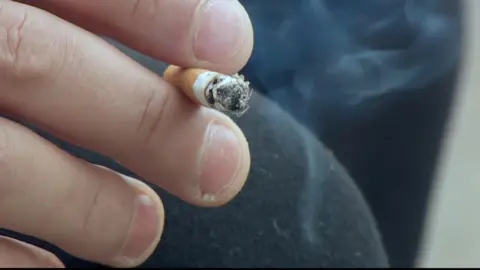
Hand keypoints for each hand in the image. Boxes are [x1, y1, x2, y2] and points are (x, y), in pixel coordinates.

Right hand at [0, 0, 252, 266]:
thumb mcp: (24, 10)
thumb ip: (85, 17)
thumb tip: (200, 36)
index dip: (153, 11)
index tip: (230, 45)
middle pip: (34, 63)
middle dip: (141, 116)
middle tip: (224, 165)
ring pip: (0, 164)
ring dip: (87, 205)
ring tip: (145, 231)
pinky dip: (18, 262)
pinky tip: (57, 267)